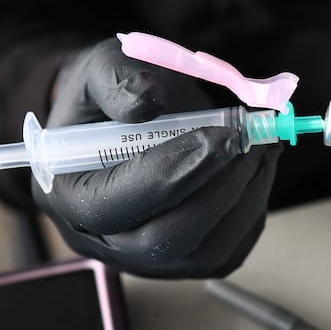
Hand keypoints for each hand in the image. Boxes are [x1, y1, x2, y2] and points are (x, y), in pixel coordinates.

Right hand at [32, 38, 281, 277]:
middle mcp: (104, 239)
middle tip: (250, 144)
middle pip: (163, 241)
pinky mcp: (183, 261)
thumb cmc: (112, 98)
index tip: (220, 136)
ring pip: (204, 254)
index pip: (113, 206)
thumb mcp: (103, 68)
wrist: (125, 121)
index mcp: (68, 196)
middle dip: (217, 190)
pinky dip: (251, 213)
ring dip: (244, 200)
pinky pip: (227, 252)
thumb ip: (119, 79)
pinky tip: (257, 173)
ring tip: (261, 151)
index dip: (170, 173)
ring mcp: (145, 257)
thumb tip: (149, 102)